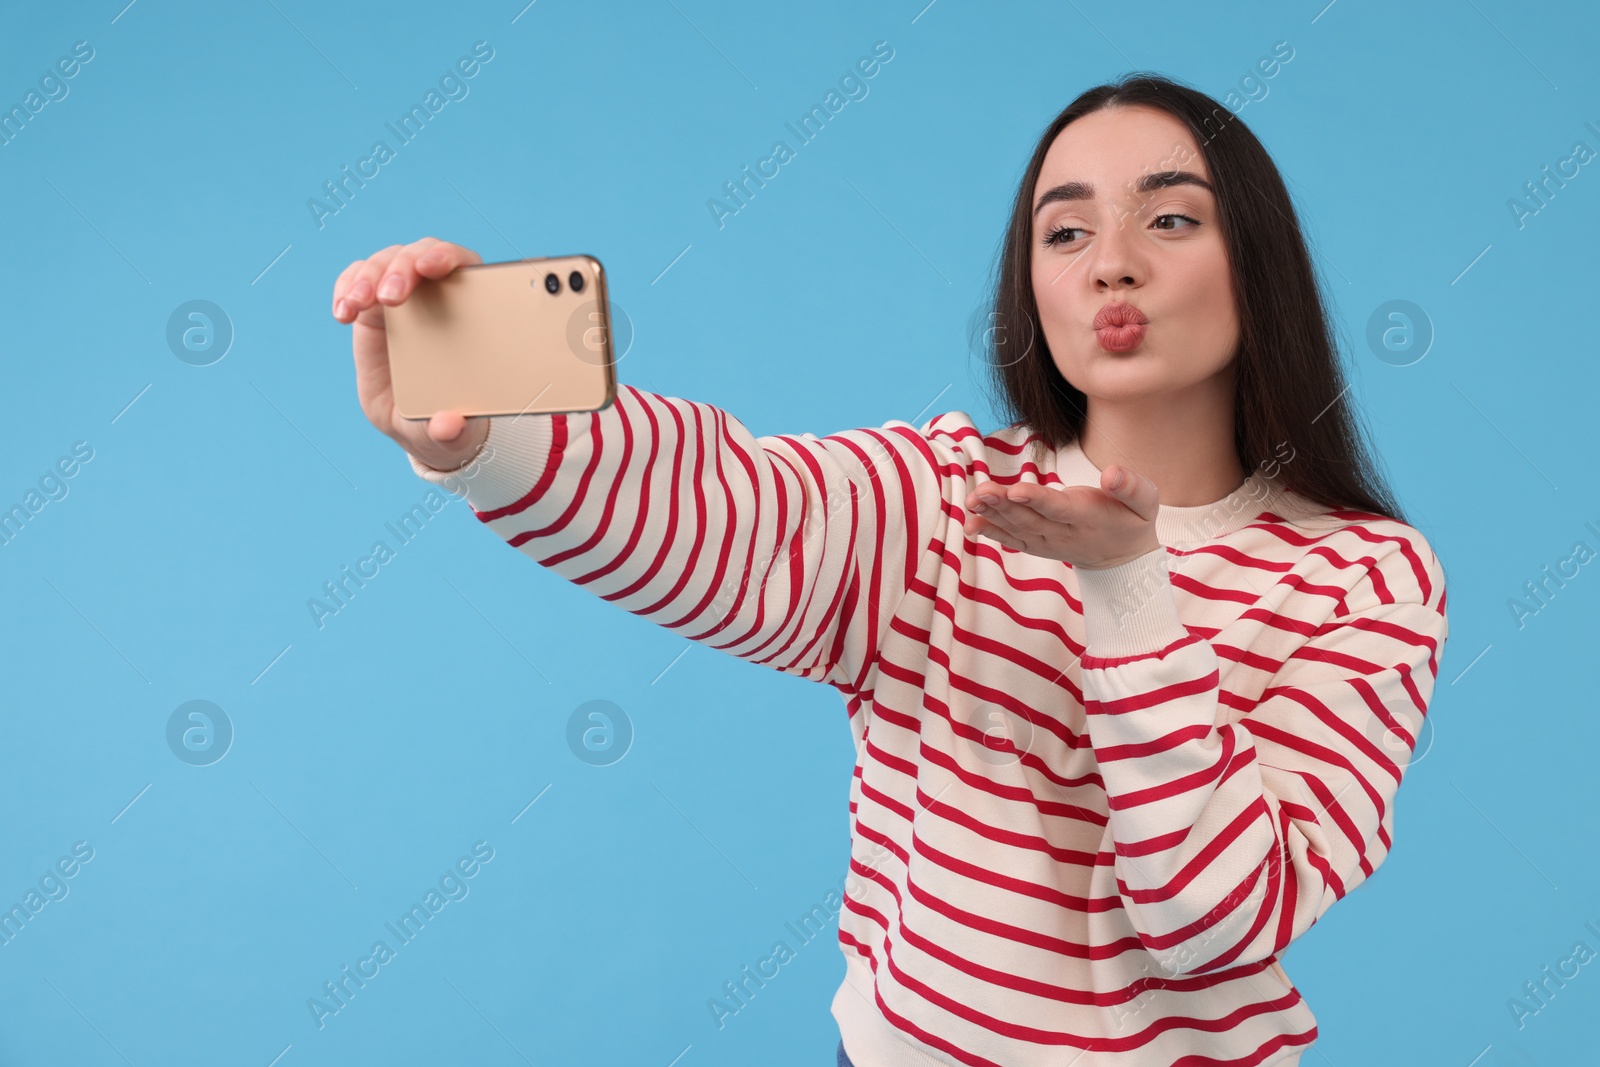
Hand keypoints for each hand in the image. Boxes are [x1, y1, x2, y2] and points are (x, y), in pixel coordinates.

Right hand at [331, 237, 489, 471]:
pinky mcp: (373, 309)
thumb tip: (449, 425)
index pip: (464, 264)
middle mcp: (438, 294)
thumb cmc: (450, 419)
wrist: (421, 425)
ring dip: (368, 277)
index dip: (448, 256)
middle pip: (419, 255)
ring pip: (385, 263)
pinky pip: (356, 281)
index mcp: (472, 310)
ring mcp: (404, 297)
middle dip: (402, 268)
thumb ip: (455, 431)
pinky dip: (346, 288)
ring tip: (355, 307)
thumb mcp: (455, 433)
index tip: (431, 268)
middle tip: (388, 297)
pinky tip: (342, 312)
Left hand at [962, 465, 1161, 568]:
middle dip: (1004, 504)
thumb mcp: (1145, 502)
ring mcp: (1048, 541)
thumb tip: (1112, 473)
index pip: (1059, 508)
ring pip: (1017, 528)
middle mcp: (1064, 533)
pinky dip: (991, 532)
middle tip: (981, 491)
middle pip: (1030, 518)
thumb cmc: (1133, 520)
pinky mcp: (1038, 545)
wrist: (1124, 559)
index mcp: (1088, 517)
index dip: (1037, 499)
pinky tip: (970, 522)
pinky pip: (1011, 540)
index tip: (1017, 490)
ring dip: (992, 514)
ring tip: (971, 500)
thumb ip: (1131, 487)